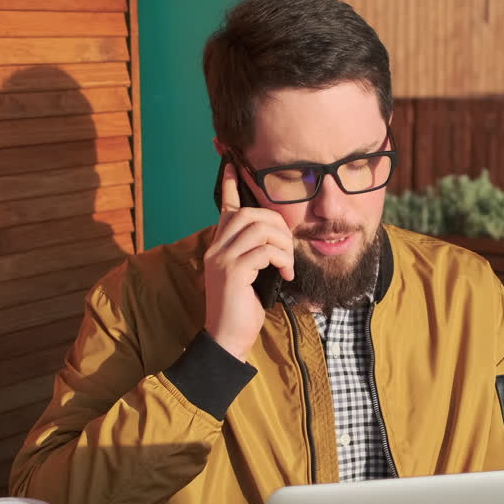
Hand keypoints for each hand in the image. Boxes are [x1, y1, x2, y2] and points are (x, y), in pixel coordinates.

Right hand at [203, 164, 294, 361]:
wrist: (227, 338)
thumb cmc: (242, 309)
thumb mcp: (250, 276)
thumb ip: (256, 256)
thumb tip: (276, 241)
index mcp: (220, 246)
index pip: (225, 209)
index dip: (230, 186)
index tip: (234, 165)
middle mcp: (216, 248)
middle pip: (249, 213)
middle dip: (277, 224)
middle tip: (287, 248)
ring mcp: (222, 259)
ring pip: (259, 228)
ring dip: (282, 244)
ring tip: (287, 265)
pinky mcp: (232, 272)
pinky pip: (264, 251)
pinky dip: (281, 260)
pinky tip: (285, 276)